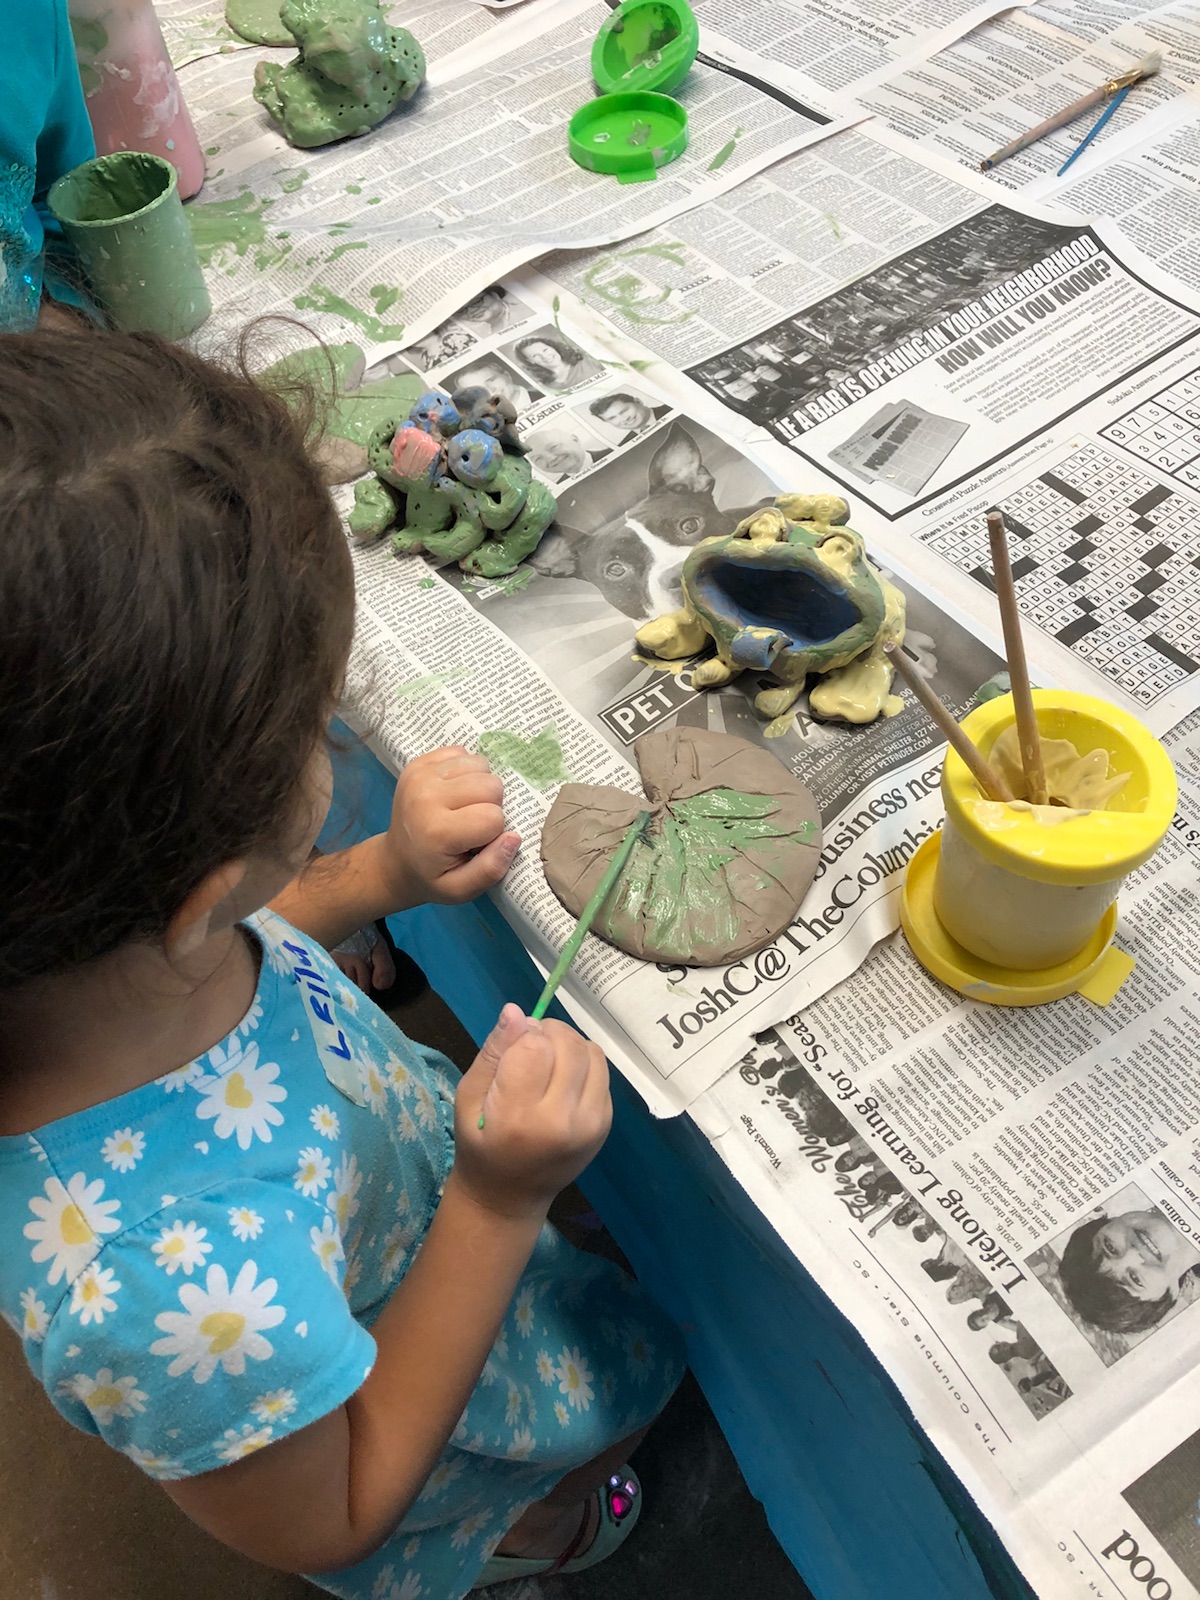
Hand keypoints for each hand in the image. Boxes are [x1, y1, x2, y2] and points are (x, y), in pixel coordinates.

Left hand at [383, 746, 519, 906]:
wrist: (395, 861)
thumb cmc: (432, 877)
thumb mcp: (461, 890)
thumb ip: (491, 869)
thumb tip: (513, 837)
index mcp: (437, 831)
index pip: (493, 817)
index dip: (493, 833)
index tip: (476, 843)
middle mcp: (426, 796)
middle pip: (491, 785)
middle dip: (491, 806)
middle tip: (471, 823)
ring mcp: (420, 775)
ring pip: (481, 764)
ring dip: (480, 786)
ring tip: (463, 806)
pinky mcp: (418, 763)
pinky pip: (463, 752)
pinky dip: (466, 771)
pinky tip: (454, 792)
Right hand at [453, 1005, 611, 1219]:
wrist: (509, 1196)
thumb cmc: (481, 1145)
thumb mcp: (470, 1097)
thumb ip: (494, 1052)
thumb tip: (516, 1011)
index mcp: (521, 1116)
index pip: (536, 1046)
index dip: (524, 1035)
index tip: (512, 1048)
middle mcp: (563, 1120)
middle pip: (569, 1045)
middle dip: (548, 1033)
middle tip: (529, 1048)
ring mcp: (591, 1123)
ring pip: (592, 1053)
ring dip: (569, 1045)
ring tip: (547, 1063)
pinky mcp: (605, 1124)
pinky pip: (602, 1071)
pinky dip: (583, 1065)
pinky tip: (562, 1082)